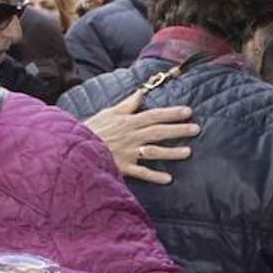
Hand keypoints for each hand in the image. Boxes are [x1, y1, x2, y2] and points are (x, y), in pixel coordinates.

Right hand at [83, 88, 199, 184]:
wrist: (75, 147)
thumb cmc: (92, 129)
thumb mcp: (108, 112)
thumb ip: (127, 104)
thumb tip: (140, 93)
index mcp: (128, 121)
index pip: (154, 115)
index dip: (172, 113)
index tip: (188, 111)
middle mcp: (131, 136)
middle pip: (158, 132)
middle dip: (178, 130)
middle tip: (196, 129)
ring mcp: (128, 152)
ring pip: (153, 151)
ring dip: (171, 152)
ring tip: (188, 152)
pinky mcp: (122, 167)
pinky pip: (141, 172)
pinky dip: (154, 176)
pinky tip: (168, 179)